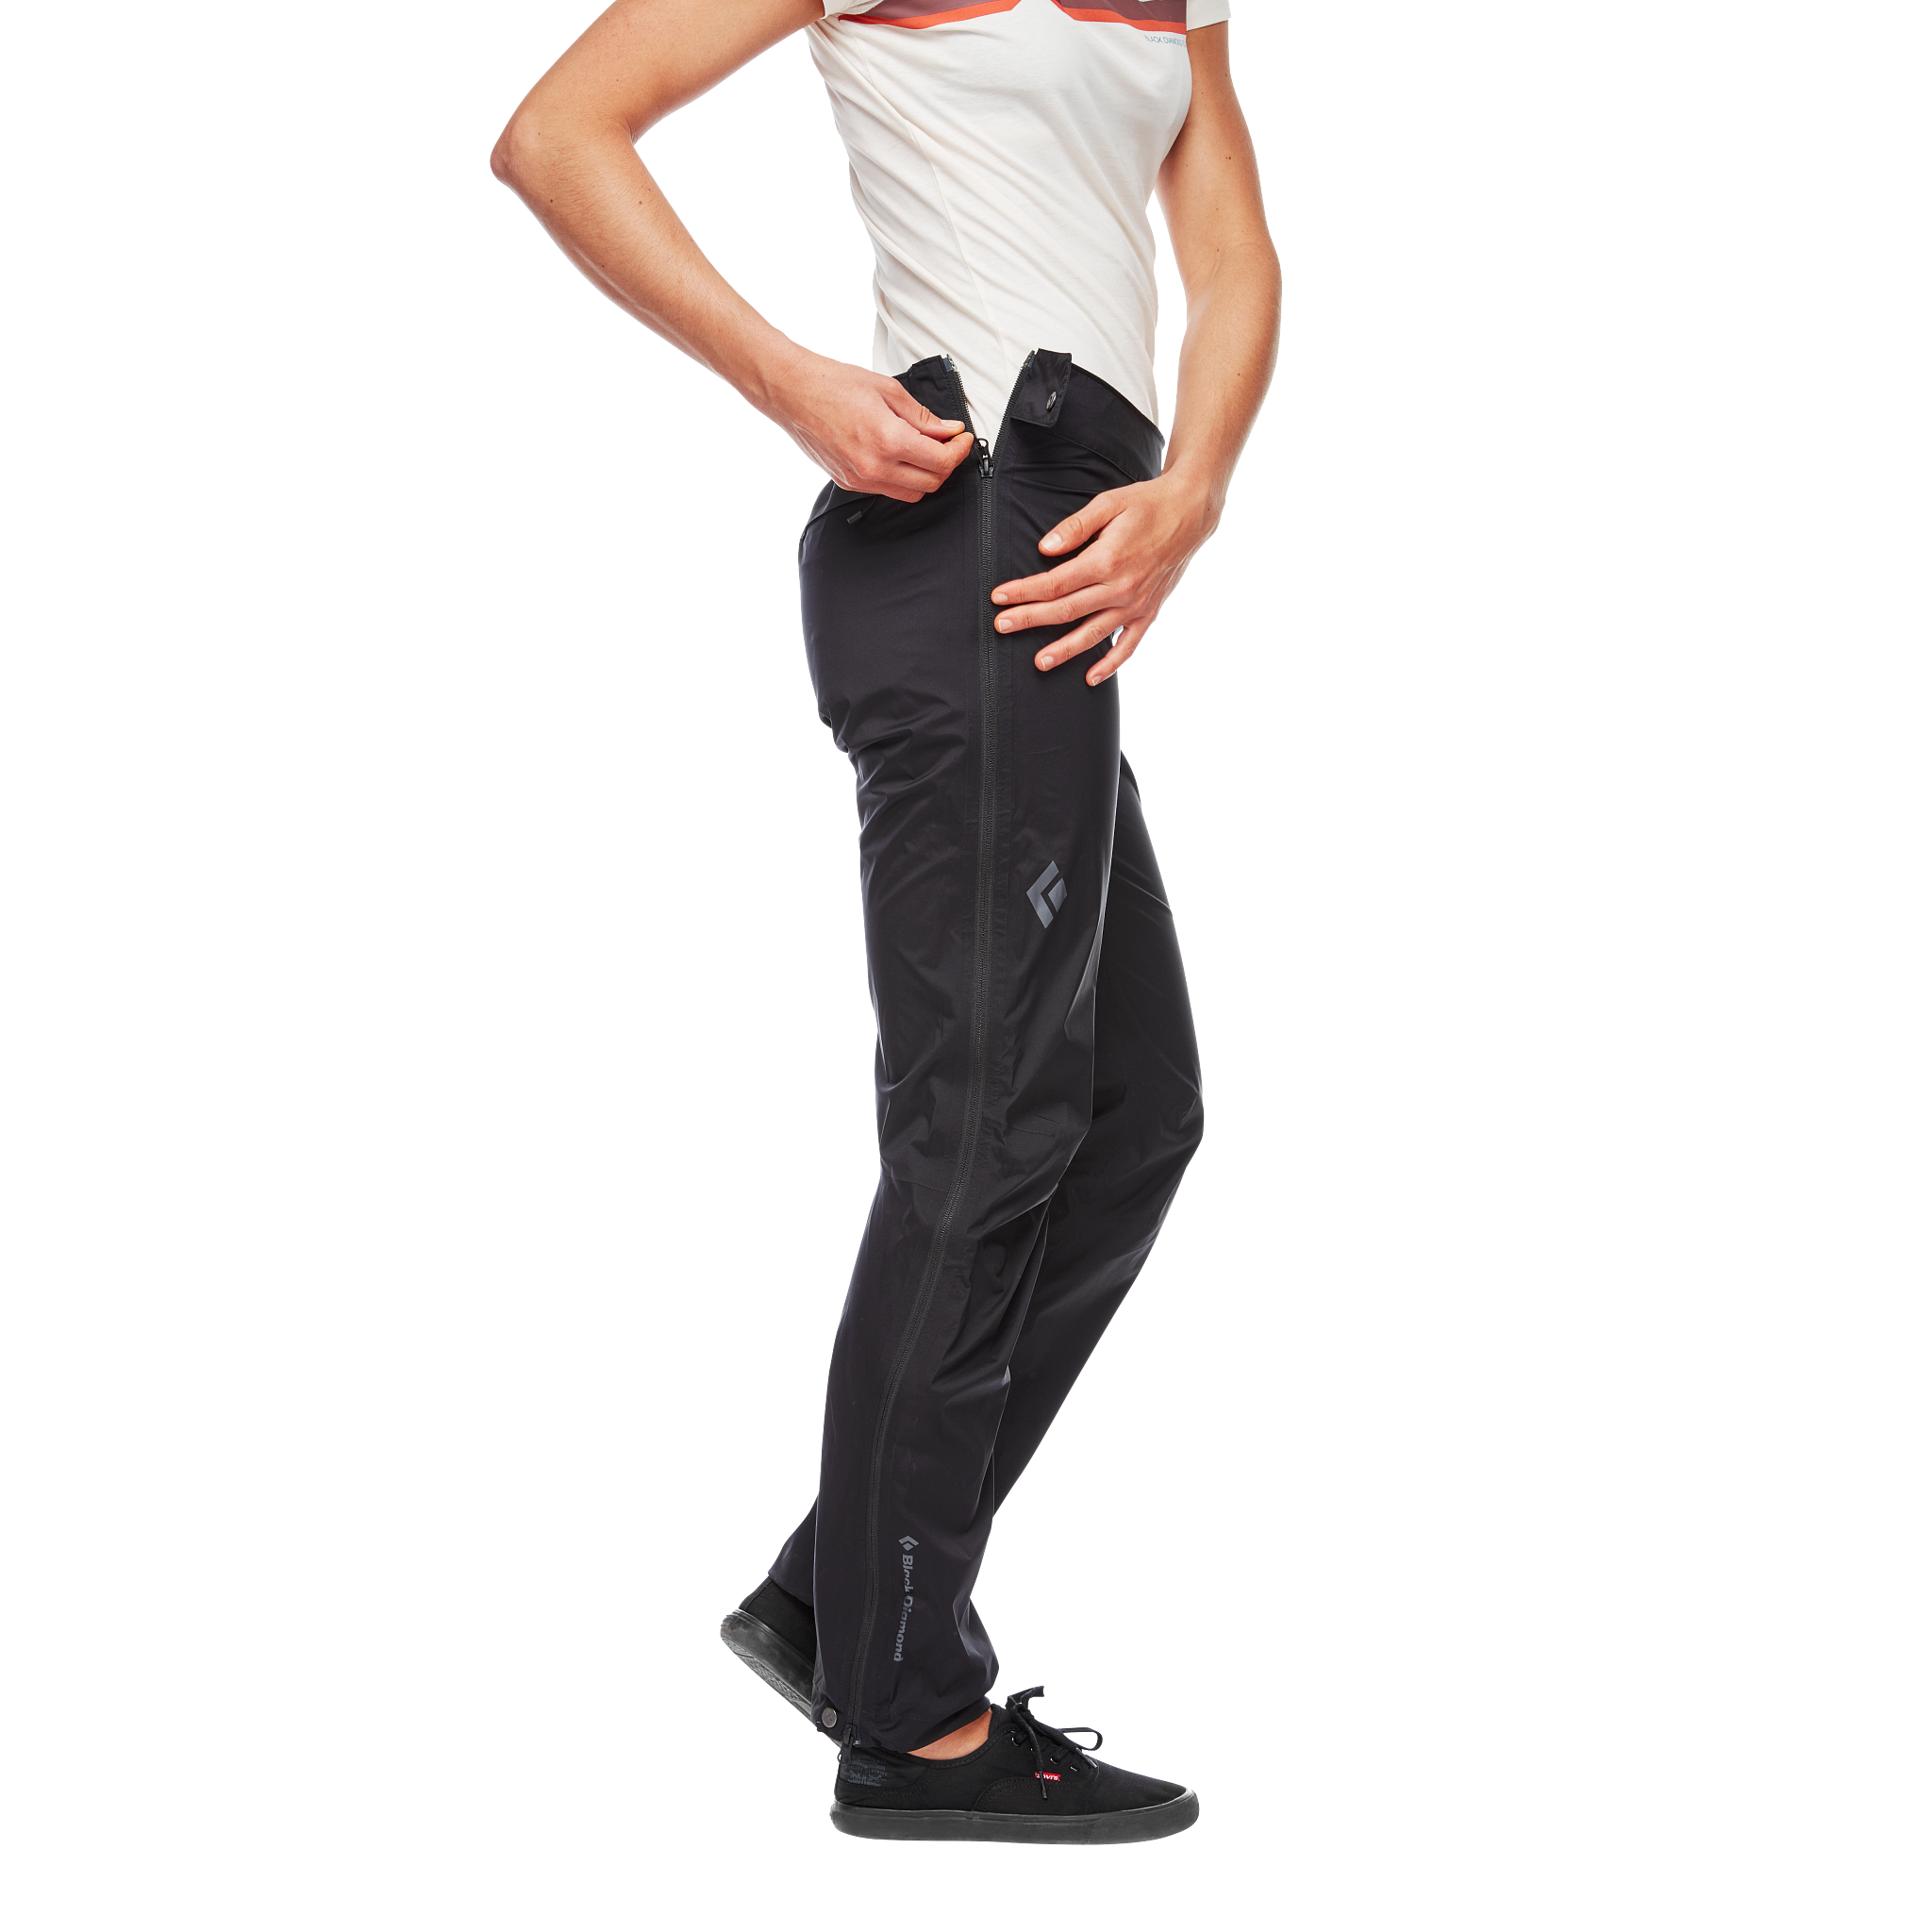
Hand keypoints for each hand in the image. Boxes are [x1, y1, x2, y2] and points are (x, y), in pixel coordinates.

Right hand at [766, 348, 975, 501]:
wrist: (792, 392)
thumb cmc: (834, 384)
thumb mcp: (888, 390)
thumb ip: (923, 417)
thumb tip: (948, 430)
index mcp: (888, 441)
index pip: (941, 461)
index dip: (959, 451)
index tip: (963, 438)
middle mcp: (875, 467)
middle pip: (931, 483)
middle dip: (947, 465)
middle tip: (949, 443)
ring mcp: (860, 479)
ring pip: (911, 494)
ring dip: (926, 476)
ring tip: (926, 450)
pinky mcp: (849, 483)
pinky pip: (887, 491)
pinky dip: (902, 478)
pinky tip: (900, 456)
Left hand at [990, 477, 1219, 683]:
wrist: (1189, 513)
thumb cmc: (1146, 504)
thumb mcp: (1108, 503)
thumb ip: (1075, 527)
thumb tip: (1044, 548)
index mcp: (1106, 560)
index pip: (1055, 582)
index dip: (1024, 591)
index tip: (1000, 597)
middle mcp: (1120, 588)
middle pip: (1066, 610)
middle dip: (1030, 619)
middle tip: (1002, 626)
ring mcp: (1135, 604)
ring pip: (1092, 634)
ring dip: (1064, 650)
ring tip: (1039, 662)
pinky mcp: (1147, 612)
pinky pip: (1128, 645)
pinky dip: (1110, 664)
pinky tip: (1091, 678)